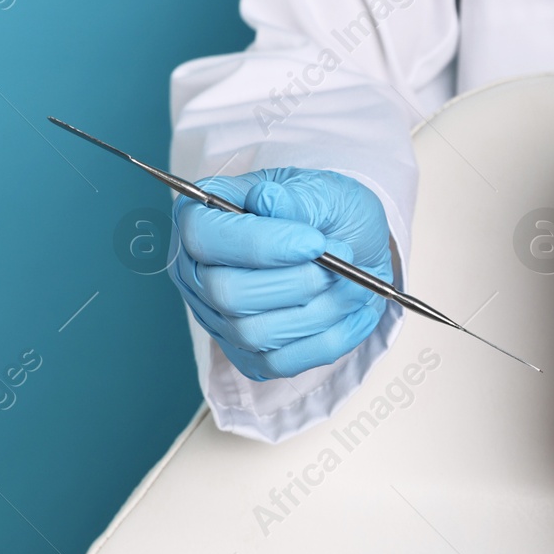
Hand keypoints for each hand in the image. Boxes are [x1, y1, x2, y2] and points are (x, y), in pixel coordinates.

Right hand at [170, 167, 394, 380]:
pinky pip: (282, 363)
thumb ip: (295, 197)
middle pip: (228, 294)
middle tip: (342, 260)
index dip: (261, 245)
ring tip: (354, 282)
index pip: (204, 239)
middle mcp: (199, 274)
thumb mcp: (320, 190)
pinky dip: (329, 340)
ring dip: (320, 310)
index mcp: (200, 220)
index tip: (314, 241)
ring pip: (257, 333)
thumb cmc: (324, 214)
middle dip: (297, 282)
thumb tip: (268, 201)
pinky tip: (354, 311)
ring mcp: (221, 320)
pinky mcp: (251, 355)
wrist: (352, 246)